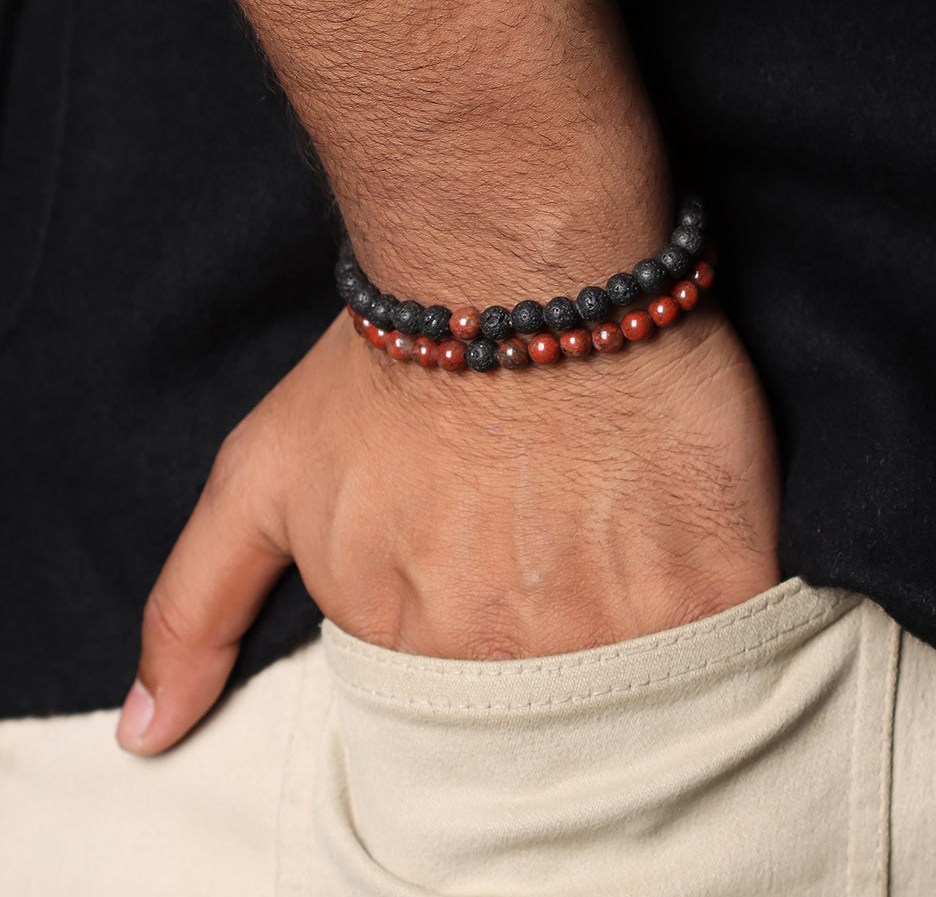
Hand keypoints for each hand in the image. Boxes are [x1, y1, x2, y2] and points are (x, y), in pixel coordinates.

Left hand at [116, 300, 779, 753]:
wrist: (516, 266)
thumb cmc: (390, 364)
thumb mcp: (261, 476)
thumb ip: (196, 608)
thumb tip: (151, 732)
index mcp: (414, 644)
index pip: (448, 710)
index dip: (472, 642)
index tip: (487, 586)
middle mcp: (517, 653)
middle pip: (542, 706)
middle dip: (548, 645)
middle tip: (552, 554)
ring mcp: (624, 622)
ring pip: (634, 687)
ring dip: (627, 636)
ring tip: (610, 544)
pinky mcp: (718, 579)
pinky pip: (721, 642)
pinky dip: (707, 619)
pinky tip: (678, 551)